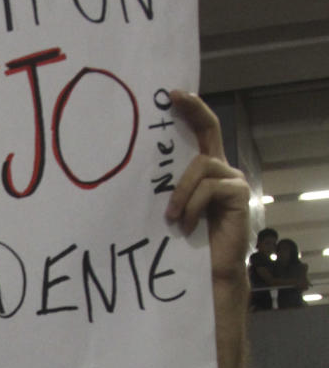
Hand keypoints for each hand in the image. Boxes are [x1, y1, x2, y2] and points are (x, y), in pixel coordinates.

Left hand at [164, 92, 250, 284]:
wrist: (209, 273)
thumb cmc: (183, 243)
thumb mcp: (170, 208)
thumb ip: (163, 187)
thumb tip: (130, 170)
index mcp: (203, 171)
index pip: (200, 131)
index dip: (191, 109)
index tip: (171, 94)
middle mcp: (220, 170)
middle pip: (209, 130)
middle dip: (193, 110)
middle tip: (173, 97)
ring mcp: (232, 180)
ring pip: (200, 166)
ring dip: (180, 192)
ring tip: (172, 218)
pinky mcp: (238, 194)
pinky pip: (209, 188)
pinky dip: (192, 207)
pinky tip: (186, 227)